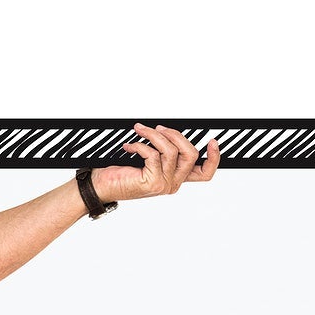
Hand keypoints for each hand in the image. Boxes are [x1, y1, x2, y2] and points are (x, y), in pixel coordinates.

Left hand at [93, 123, 219, 204]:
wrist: (100, 186)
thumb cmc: (120, 173)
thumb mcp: (148, 160)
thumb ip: (163, 151)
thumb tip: (169, 132)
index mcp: (176, 179)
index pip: (204, 173)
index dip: (214, 158)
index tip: (212, 141)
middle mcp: (173, 183)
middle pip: (191, 153)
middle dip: (175, 134)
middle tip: (159, 128)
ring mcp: (164, 184)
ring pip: (171, 150)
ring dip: (153, 135)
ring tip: (139, 130)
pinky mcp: (152, 182)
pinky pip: (153, 154)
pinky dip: (139, 145)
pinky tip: (129, 146)